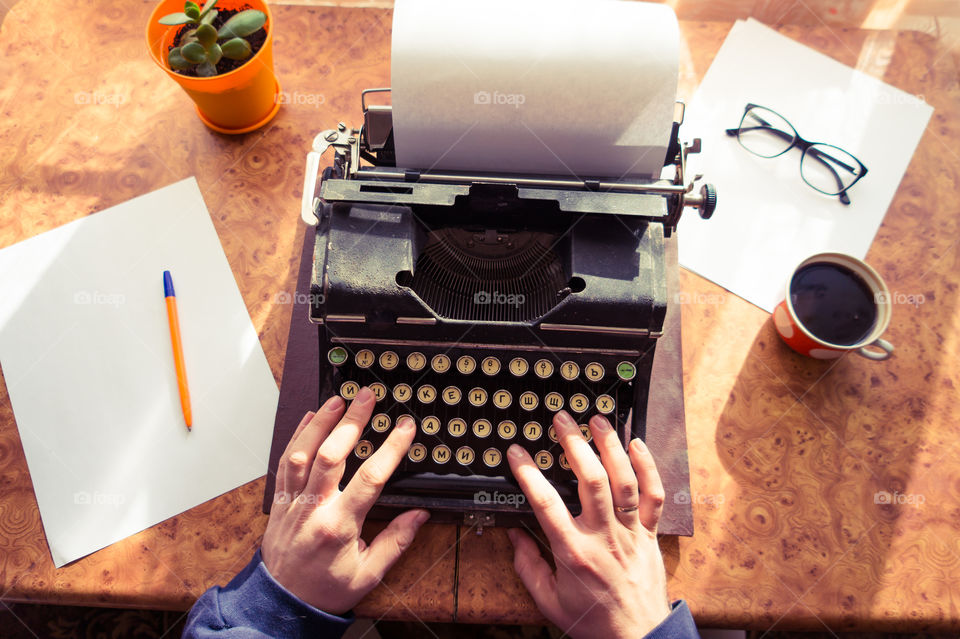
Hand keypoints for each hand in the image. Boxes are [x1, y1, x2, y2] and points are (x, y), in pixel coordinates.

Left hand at [261, 387, 429, 613]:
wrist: (283, 604)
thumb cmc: (327, 591)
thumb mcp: (369, 575)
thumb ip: (395, 542)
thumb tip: (419, 515)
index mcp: (339, 527)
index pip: (369, 479)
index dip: (390, 449)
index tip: (405, 428)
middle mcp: (312, 509)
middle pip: (330, 456)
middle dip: (351, 422)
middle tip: (367, 397)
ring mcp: (292, 503)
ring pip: (302, 454)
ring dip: (320, 423)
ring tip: (338, 400)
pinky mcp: (280, 502)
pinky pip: (285, 463)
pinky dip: (296, 437)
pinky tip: (309, 418)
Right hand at [506, 410, 669, 638]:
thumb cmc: (592, 622)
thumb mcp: (548, 601)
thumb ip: (527, 566)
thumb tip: (513, 534)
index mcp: (573, 553)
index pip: (545, 504)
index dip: (528, 473)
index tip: (517, 452)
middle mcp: (603, 537)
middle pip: (590, 480)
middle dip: (574, 444)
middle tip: (561, 419)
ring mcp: (630, 534)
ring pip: (624, 481)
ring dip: (610, 446)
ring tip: (597, 420)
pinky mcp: (651, 535)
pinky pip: (654, 496)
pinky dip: (648, 467)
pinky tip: (637, 444)